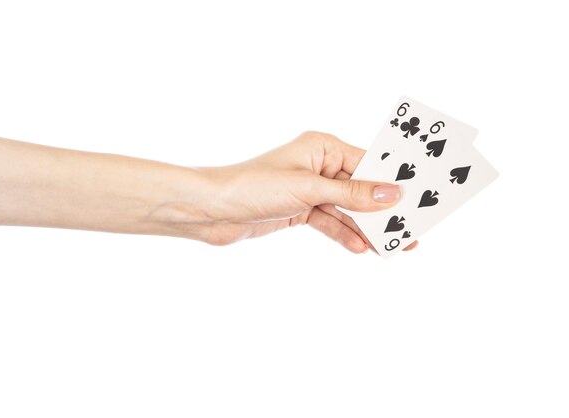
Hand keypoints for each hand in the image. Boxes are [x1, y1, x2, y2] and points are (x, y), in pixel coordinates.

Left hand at [200, 131, 417, 252]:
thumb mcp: (308, 189)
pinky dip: (343, 234)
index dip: (393, 183)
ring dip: (366, 228)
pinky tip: (359, 248)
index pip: (368, 163)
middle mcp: (318, 165)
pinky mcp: (300, 210)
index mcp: (322, 146)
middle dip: (383, 211)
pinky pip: (330, 222)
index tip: (418, 200)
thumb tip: (391, 194)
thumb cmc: (253, 186)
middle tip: (410, 231)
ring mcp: (309, 189)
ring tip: (392, 248)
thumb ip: (351, 194)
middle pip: (361, 189)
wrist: (211, 210)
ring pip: (347, 209)